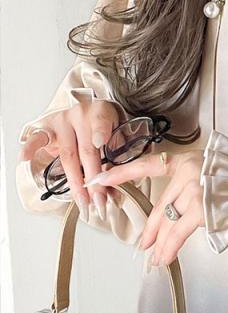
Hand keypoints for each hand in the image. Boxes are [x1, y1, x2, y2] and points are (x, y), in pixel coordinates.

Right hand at [18, 100, 121, 219]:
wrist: (89, 114)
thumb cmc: (106, 127)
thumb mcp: (117, 136)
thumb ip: (117, 160)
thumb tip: (116, 193)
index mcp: (101, 112)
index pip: (101, 121)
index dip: (101, 132)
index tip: (100, 142)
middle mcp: (80, 115)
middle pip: (86, 150)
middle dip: (94, 179)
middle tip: (100, 201)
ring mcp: (62, 122)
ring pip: (67, 154)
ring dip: (75, 182)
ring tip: (82, 201)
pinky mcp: (46, 129)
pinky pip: (37, 139)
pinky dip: (30, 148)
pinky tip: (24, 158)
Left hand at [83, 149, 205, 266]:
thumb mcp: (207, 171)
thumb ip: (187, 185)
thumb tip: (172, 213)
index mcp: (185, 160)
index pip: (147, 165)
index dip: (121, 172)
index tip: (100, 177)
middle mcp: (186, 173)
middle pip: (160, 205)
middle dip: (150, 228)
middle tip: (142, 243)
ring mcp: (192, 190)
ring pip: (168, 221)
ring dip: (160, 243)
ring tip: (155, 257)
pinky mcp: (200, 208)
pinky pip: (178, 231)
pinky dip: (169, 246)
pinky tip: (163, 257)